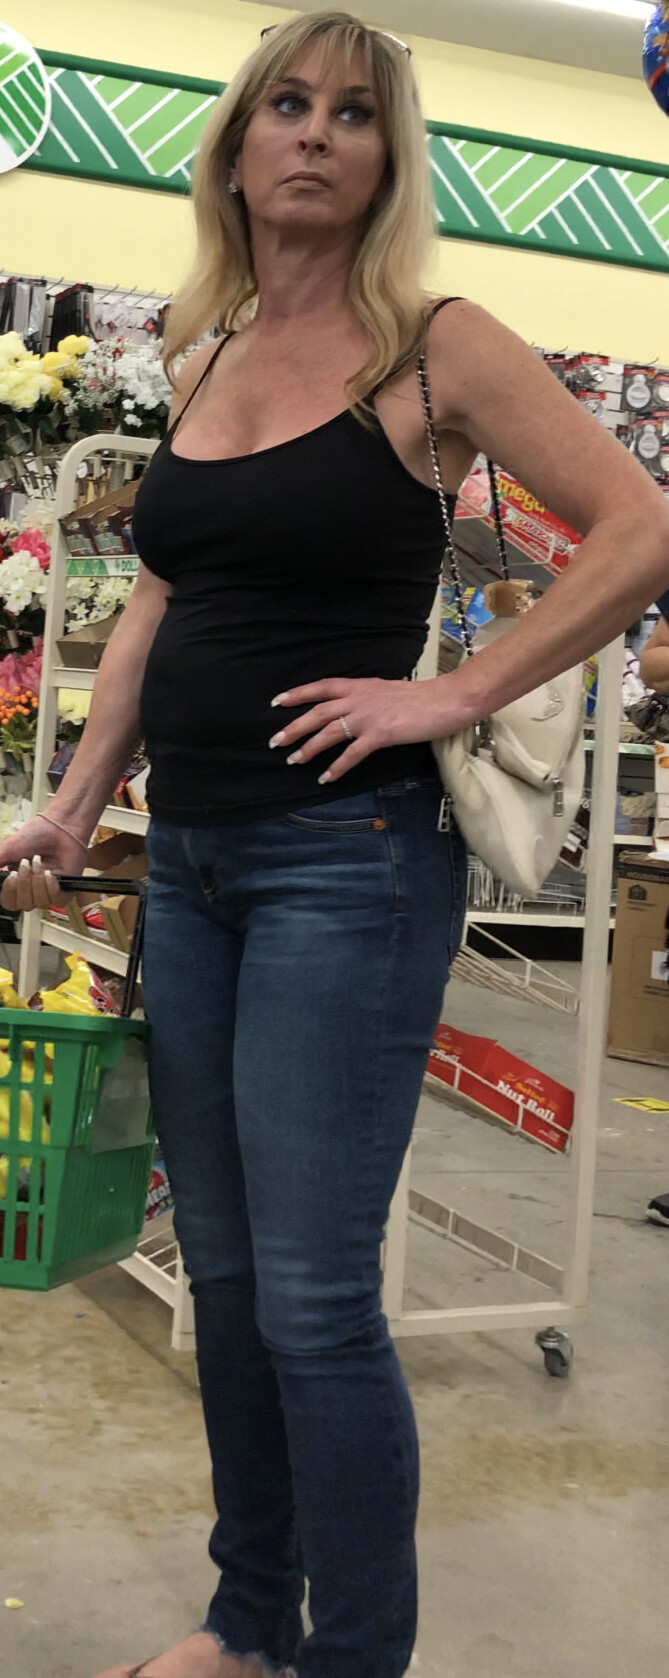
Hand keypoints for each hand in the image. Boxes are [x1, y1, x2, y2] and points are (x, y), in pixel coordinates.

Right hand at [0, 816, 86, 911]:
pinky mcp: (65, 890)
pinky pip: (57, 901)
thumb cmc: (35, 835)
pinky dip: (51, 888)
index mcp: (16, 883)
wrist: (58, 826)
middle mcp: (31, 890)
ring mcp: (48, 891)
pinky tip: (50, 873)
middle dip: (23, 884)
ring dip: (37, 882)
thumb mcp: (7, 850)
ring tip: (39, 862)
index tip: (10, 876)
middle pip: (23, 905)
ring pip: (39, 903)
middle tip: (26, 863)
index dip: (8, 893)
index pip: (8, 902)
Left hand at [269, 676, 459, 783]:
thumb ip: (367, 698)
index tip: (277, 702)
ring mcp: (369, 716)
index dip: (298, 694)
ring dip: (309, 748)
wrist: (446, 700)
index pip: (322, 687)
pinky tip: (326, 778)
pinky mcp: (381, 734)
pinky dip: (337, 767)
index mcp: (360, 686)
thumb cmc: (422, 698)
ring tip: (294, 760)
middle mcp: (359, 699)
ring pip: (329, 732)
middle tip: (275, 741)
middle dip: (294, 727)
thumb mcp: (387, 691)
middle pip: (318, 712)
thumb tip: (353, 709)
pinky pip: (352, 754)